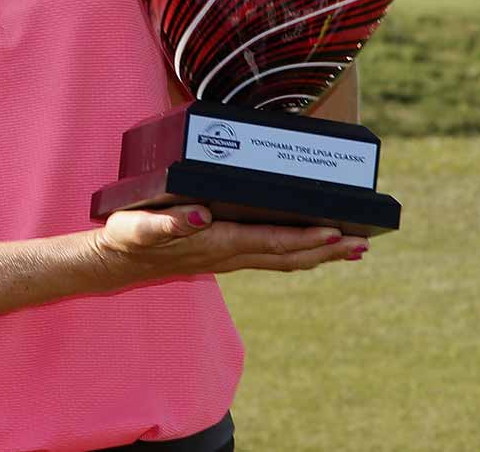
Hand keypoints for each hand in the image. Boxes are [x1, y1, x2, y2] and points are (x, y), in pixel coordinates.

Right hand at [92, 205, 366, 283]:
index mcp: (216, 243)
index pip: (270, 242)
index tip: (336, 232)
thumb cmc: (125, 239)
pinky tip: (315, 247)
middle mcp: (230, 255)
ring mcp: (230, 258)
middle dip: (327, 250)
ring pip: (284, 260)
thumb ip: (167, 222)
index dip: (304, 239)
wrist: (115, 263)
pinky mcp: (227, 254)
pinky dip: (300, 253)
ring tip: (354, 248)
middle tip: (364, 244)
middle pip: (288, 256)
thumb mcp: (138, 227)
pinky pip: (272, 257)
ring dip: (320, 255)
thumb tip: (200, 215)